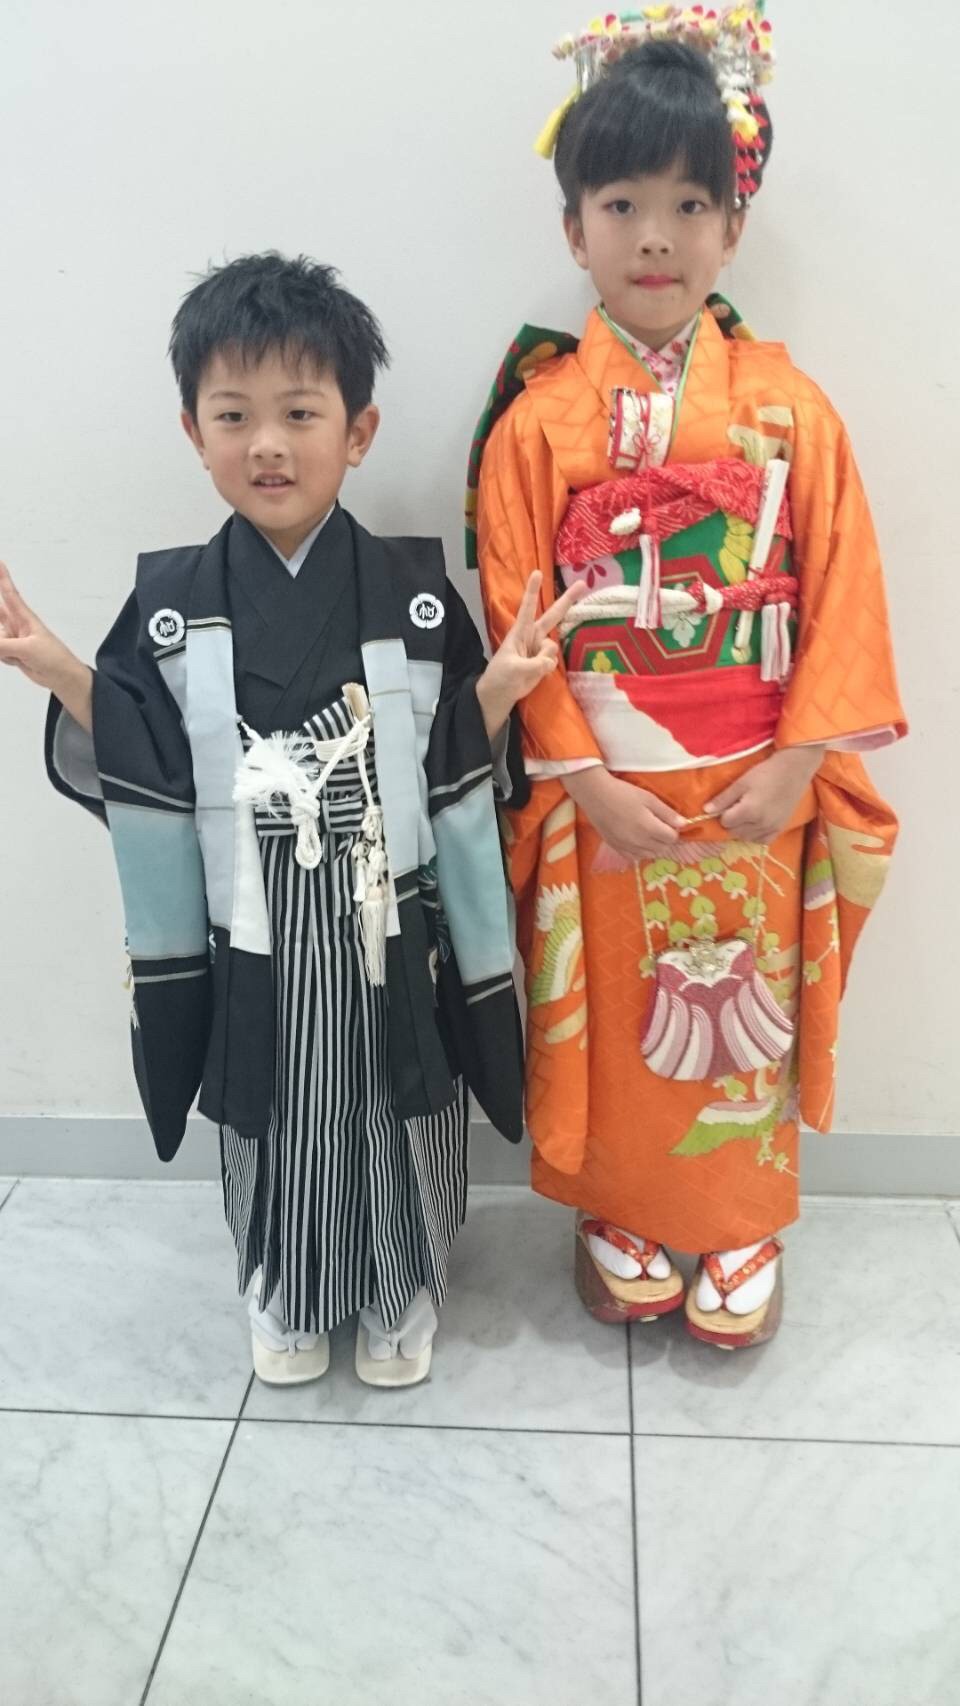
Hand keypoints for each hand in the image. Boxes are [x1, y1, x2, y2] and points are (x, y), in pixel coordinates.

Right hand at [0, 562, 92, 730]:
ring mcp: (14, 639)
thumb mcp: (27, 649)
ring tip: (16, 652)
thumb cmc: (53, 657)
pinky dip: (2, 657)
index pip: (10, 593)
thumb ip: (2, 645)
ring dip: (0, 644)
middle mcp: (17, 625)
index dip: (2, 578)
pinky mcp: (12, 653)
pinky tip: (16, 662)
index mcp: (24, 618)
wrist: (62, 677)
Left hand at [476, 570, 585, 739]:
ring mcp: (539, 649)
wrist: (499, 696)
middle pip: (553, 615)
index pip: (528, 608)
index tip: (537, 572)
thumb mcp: (514, 669)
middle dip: (567, 600)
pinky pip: (554, 661)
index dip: (533, 591)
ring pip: (553, 647)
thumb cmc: (500, 677)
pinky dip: (547, 668)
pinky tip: (536, 674)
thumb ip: (534, 664)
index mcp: (520, 632)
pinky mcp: (544, 662)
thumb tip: (551, 662)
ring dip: (545, 658)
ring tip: (530, 669)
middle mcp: (532, 636)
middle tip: (582, 583)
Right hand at [565, 767, 686, 863]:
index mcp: (649, 828)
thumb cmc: (623, 793)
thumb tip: (684, 824)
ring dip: (654, 846)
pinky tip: (638, 840)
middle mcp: (639, 842)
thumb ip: (667, 813)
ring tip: (649, 833)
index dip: (674, 831)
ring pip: (650, 855)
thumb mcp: (649, 798)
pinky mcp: (616, 848)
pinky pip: (635, 857)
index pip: (672, 838)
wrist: (595, 796)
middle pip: (662, 848)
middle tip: (660, 826)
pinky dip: (641, 851)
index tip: (669, 822)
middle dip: (666, 839)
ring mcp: (627, 847)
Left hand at [704, 746, 824, 842]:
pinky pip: (762, 840)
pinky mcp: (780, 828)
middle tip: (739, 806)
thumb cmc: (765, 773)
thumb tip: (705, 811)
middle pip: (735, 832)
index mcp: (749, 811)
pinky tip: (757, 823)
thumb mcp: (741, 782)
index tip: (729, 803)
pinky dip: (756, 835)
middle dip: (732, 822)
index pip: (725, 822)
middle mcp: (760, 824)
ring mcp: (772, 828)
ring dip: (743, 829)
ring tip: (748, 813)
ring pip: (747, 837)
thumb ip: (723, 799)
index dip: (724, 813)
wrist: (793, 770)